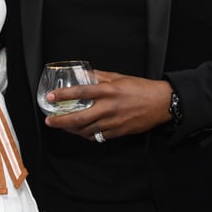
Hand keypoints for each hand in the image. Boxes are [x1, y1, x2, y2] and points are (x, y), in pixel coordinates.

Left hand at [43, 70, 172, 141]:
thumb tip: (84, 74)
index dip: (63, 95)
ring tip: (62, 126)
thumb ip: (99, 76)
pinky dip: (87, 135)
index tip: (50, 97)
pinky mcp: (118, 132)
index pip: (80, 92)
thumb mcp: (118, 77)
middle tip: (50, 120)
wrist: (161, 103)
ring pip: (86, 130)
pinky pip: (98, 136)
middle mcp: (109, 107)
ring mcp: (113, 122)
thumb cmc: (141, 88)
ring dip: (71, 130)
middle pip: (79, 118)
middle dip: (61, 121)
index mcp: (108, 90)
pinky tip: (81, 131)